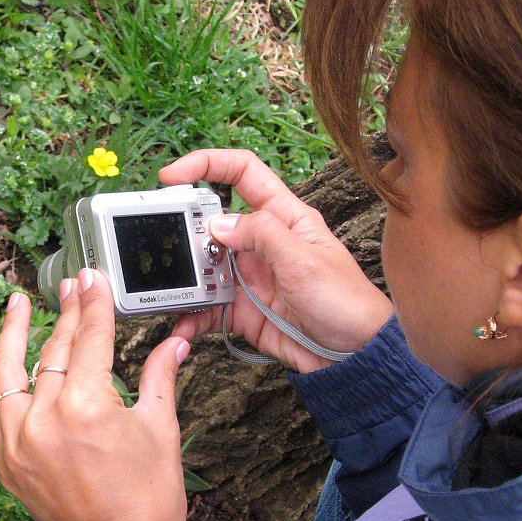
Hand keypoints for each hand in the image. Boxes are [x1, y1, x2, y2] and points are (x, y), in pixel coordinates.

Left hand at [0, 268, 190, 520]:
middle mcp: (45, 418)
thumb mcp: (159, 431)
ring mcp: (19, 439)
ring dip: (11, 331)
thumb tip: (174, 343)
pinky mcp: (5, 459)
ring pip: (10, 370)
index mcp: (87, 407)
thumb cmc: (146, 501)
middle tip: (72, 287)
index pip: (90, 339)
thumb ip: (159, 378)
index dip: (94, 305)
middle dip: (66, 314)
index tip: (92, 280)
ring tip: (15, 301)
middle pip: (54, 350)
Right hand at [160, 149, 391, 372]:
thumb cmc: (344, 302)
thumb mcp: (304, 259)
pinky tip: (183, 323)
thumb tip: (218, 222)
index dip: (207, 164)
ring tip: (173, 288)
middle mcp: (262, 243)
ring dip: (185, 277)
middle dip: (186, 229)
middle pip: (211, 221)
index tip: (173, 176)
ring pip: (202, 266)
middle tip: (169, 244)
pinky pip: (206, 307)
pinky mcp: (241, 309)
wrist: (352, 356)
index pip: (243, 173)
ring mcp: (249, 276)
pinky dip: (191, 315)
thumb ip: (262, 233)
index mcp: (283, 217)